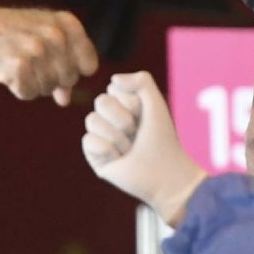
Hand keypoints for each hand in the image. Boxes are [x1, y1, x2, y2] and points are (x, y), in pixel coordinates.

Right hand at [0, 5, 98, 104]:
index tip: (55, 63)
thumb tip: (65, 99)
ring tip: (17, 62)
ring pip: (49, 89)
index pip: (89, 65)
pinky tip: (7, 71)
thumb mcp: (42, 38)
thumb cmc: (11, 34)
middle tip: (29, 61)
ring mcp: (38, 51)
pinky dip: (18, 88)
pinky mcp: (19, 66)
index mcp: (67, 23)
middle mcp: (56, 35)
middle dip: (52, 78)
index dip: (73, 71)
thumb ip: (62, 64)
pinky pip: (29, 94)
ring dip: (33, 83)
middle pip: (69, 80)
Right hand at [82, 73, 206, 222]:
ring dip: (117, 137)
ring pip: (92, 120)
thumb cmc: (162, 139)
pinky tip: (118, 159)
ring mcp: (100, 135)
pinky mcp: (94, 155)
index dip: (132, 103)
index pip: (113, 88)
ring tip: (129, 149)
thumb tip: (113, 80)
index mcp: (124, 104)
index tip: (145, 118)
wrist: (164, 173)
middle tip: (136, 134)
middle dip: (122, 119)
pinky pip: (88, 140)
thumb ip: (141, 81)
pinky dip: (108, 150)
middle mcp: (110, 118)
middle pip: (100, 101)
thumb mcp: (156, 103)